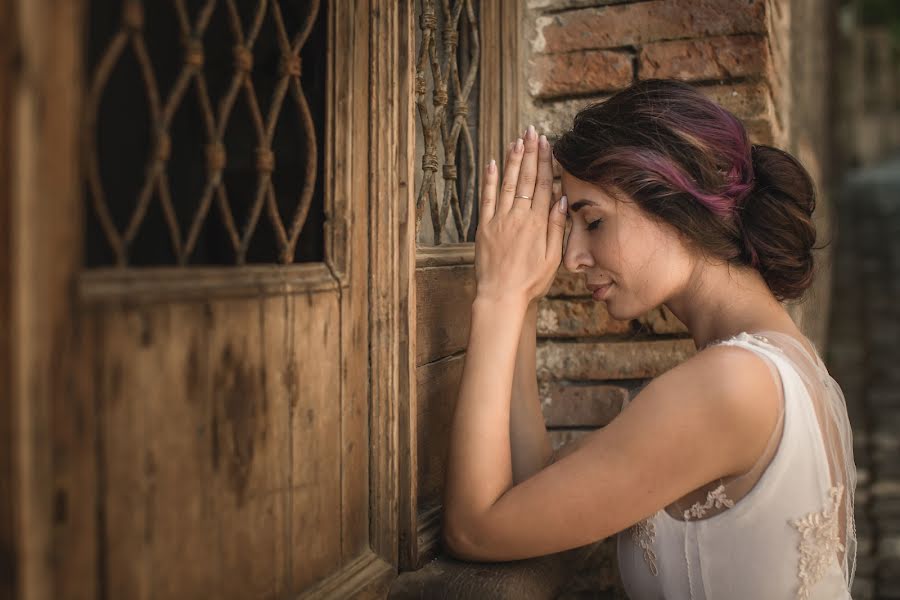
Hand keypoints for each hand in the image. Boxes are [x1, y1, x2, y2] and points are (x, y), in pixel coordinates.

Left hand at [474, 125, 566, 305]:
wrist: (501, 296)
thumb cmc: (531, 281)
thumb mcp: (553, 257)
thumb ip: (557, 227)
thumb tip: (563, 199)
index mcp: (537, 223)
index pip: (544, 185)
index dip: (545, 162)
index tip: (547, 143)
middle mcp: (518, 216)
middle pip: (526, 179)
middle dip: (530, 153)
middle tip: (532, 132)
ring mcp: (499, 220)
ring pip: (508, 183)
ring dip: (512, 160)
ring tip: (517, 140)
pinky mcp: (484, 227)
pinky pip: (487, 198)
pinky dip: (489, 179)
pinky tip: (492, 163)